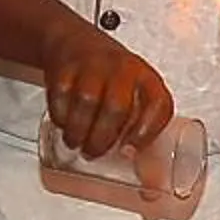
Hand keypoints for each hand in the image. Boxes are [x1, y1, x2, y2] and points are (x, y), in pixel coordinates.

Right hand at [40, 18, 173, 159]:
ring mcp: (94, 65)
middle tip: (93, 152)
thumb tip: (144, 176)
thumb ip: (140, 128)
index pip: (158, 104)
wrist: (77, 43)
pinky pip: (62, 95)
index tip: (130, 151)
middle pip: (117, 108)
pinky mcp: (66, 66)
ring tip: (76, 143)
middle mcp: (124, 69)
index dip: (147, 131)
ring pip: (87, 102)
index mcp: (147, 79)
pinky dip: (61, 117)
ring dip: (78, 131)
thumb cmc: (111, 78)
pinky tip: (64, 124)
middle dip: (102, 139)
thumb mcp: (134, 94)